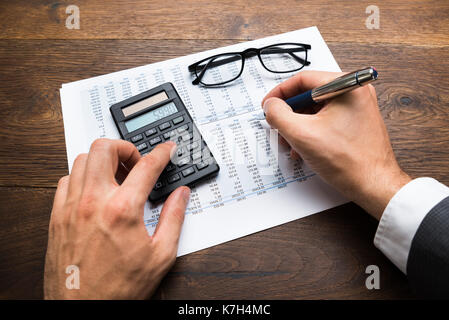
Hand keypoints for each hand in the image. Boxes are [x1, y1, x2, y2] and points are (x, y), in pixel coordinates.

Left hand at [44, 139, 189, 298]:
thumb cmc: (119, 288)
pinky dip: (82, 177)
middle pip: (104, 148)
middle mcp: (93, 202)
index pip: (146, 165)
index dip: (162, 152)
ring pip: (82, 160)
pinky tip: (95, 191)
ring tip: (117, 177)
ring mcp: (71, 207)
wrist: (84, 310)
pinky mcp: (57, 217)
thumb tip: (181, 195)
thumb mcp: (160, 255)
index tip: (167, 149)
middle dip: (125, 148)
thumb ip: (174, 218)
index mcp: (122, 209)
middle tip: (136, 162)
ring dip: (103, 161)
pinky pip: (66, 180)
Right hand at [262, 70, 410, 219]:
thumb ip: (278, 115)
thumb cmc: (350, 162)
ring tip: (291, 142)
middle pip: (308, 94)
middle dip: (289, 113)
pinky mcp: (355, 121)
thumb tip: (270, 106)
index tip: (268, 105)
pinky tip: (304, 147)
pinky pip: (325, 119)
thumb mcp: (302, 134)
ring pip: (315, 109)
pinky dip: (310, 131)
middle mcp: (354, 92)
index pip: (303, 80)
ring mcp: (356, 107)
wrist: (373, 185)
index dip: (280, 93)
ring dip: (298, 125)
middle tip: (278, 126)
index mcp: (347, 86)